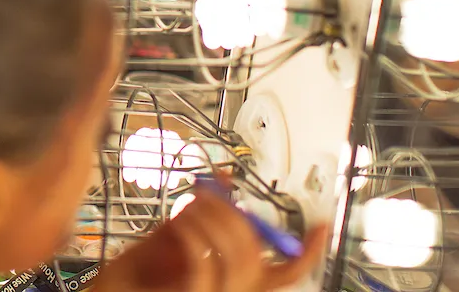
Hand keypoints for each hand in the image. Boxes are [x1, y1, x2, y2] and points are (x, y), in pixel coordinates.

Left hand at [92, 186, 327, 291]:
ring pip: (238, 257)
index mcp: (237, 283)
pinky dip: (194, 233)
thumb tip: (224, 177)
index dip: (308, 251)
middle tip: (210, 192)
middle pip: (260, 256)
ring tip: (189, 203)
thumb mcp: (175, 236)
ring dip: (214, 218)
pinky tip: (177, 220)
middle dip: (237, 214)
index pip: (288, 274)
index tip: (320, 223)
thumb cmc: (138, 271)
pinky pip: (205, 264)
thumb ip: (204, 212)